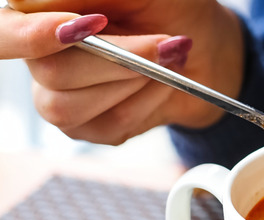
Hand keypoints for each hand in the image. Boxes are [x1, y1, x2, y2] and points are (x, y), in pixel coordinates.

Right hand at [3, 1, 243, 144]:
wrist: (206, 49)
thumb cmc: (171, 8)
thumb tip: (45, 4)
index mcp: (40, 11)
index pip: (7, 30)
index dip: (35, 33)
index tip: (94, 23)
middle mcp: (37, 52)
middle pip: (49, 71)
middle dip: (117, 60)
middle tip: (163, 44)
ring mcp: (56, 92)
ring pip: (68, 105)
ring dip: (134, 82)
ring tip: (167, 60)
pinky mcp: (84, 125)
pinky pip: (106, 125)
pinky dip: (146, 102)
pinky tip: (161, 83)